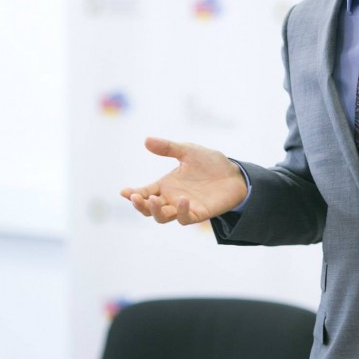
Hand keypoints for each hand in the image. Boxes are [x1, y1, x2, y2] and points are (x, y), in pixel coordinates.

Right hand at [120, 137, 247, 224]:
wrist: (235, 174)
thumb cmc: (210, 163)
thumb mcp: (188, 151)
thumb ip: (168, 148)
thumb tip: (146, 140)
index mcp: (166, 185)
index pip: (144, 192)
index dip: (133, 194)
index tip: (124, 192)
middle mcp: (172, 198)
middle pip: (149, 209)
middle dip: (140, 205)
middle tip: (136, 197)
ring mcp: (184, 207)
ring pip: (163, 217)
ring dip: (155, 211)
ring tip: (153, 199)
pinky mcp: (198, 213)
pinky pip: (185, 218)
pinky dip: (182, 211)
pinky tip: (183, 200)